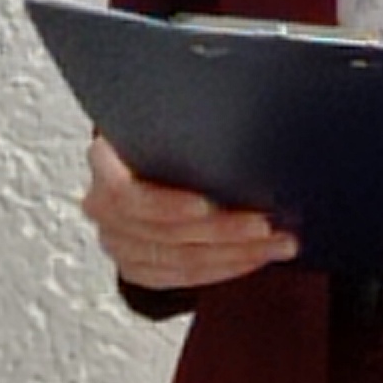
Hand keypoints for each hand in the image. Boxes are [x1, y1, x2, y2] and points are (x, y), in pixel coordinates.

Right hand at [83, 134, 296, 288]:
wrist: (147, 160)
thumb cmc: (169, 132)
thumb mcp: (170, 117)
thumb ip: (188, 119)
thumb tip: (245, 105)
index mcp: (104, 163)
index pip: (125, 193)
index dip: (165, 205)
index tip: (207, 205)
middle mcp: (103, 208)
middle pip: (161, 232)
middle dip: (221, 231)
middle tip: (267, 224)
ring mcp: (118, 242)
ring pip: (177, 259)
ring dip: (234, 253)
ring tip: (279, 243)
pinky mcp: (138, 267)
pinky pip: (181, 278)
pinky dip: (224, 268)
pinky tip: (258, 257)